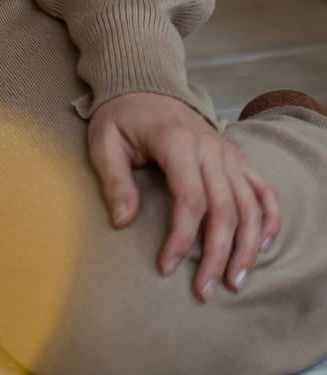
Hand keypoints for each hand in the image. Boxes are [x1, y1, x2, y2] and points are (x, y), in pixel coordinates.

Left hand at [88, 90, 280, 301]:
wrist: (144, 86)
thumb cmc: (121, 117)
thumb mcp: (104, 142)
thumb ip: (115, 180)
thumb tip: (123, 221)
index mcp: (177, 143)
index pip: (190, 200)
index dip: (182, 238)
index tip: (168, 266)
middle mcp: (211, 149)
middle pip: (225, 210)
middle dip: (218, 254)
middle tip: (206, 289)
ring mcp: (228, 154)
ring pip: (250, 206)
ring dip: (247, 247)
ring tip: (236, 280)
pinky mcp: (236, 158)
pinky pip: (263, 190)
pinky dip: (269, 218)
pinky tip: (264, 246)